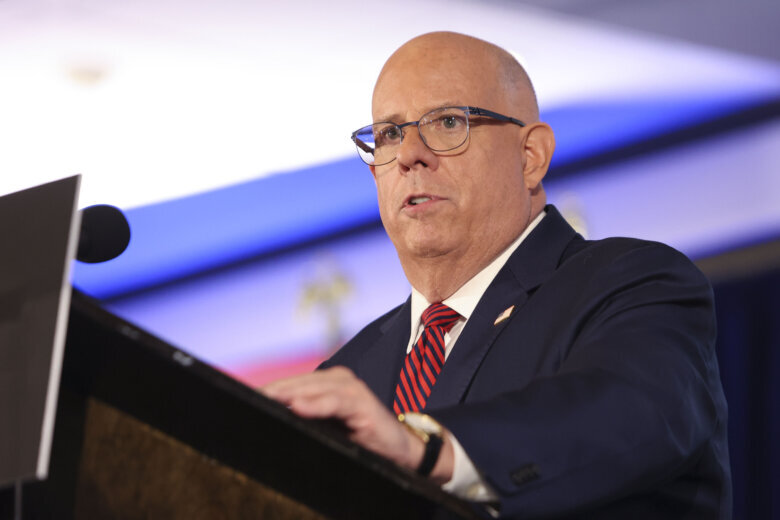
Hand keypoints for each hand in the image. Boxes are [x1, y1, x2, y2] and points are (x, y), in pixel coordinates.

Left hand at [260, 366, 453, 482]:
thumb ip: (306, 419)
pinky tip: (298, 407)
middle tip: (243, 399)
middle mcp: (339, 380)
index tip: (240, 398)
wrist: (402, 451)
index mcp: (327, 383)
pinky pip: (335, 402)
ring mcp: (352, 389)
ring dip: (288, 394)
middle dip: (271, 392)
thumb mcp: (330, 428)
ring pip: (312, 389)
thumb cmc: (362, 441)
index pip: (290, 384)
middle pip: (296, 383)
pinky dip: (316, 405)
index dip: (267, 392)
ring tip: (264, 400)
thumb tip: (268, 421)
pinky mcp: (363, 404)